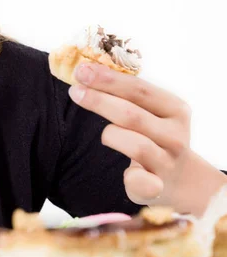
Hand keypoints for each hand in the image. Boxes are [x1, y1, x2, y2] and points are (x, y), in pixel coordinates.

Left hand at [69, 63, 225, 216]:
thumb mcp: (150, 111)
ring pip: (136, 145)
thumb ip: (126, 95)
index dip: (109, 79)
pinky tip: (127, 174)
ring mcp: (167, 161)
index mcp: (174, 109)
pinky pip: (144, 182)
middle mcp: (175, 134)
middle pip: (132, 115)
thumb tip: (86, 72)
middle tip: (75, 91)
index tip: (82, 70)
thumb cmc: (154, 135)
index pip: (139, 89)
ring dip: (111, 135)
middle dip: (100, 101)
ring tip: (104, 134)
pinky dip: (133, 178)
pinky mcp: (157, 186)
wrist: (181, 178)